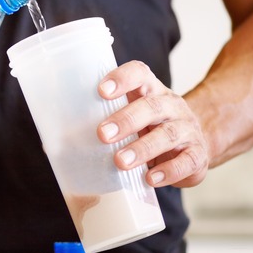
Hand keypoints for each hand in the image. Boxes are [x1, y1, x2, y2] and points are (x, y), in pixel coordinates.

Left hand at [96, 61, 210, 187]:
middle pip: (151, 107)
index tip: (102, 91)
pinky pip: (187, 161)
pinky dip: (169, 171)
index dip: (122, 79)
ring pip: (168, 135)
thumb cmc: (149, 128)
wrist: (193, 143)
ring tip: (120, 162)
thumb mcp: (130, 116)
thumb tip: (55, 143)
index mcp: (151, 90)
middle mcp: (171, 106)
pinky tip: (151, 178)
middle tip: (102, 135)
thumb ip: (102, 121)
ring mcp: (188, 129)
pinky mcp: (198, 155)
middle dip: (126, 120)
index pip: (139, 74)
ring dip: (142, 148)